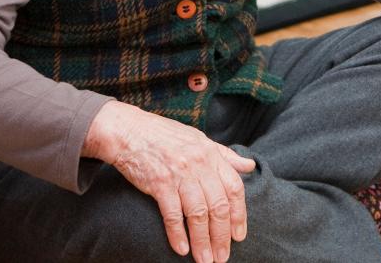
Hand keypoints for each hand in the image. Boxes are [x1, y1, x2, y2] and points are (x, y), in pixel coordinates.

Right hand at [83, 101, 256, 262]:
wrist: (130, 131)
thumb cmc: (166, 136)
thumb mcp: (201, 140)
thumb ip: (226, 156)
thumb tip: (249, 165)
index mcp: (212, 155)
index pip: (234, 188)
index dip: (239, 214)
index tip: (239, 235)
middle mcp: (200, 165)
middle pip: (218, 206)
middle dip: (222, 235)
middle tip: (222, 257)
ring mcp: (180, 175)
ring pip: (198, 214)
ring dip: (202, 241)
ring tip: (205, 259)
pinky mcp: (159, 184)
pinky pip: (172, 214)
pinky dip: (177, 234)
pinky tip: (182, 249)